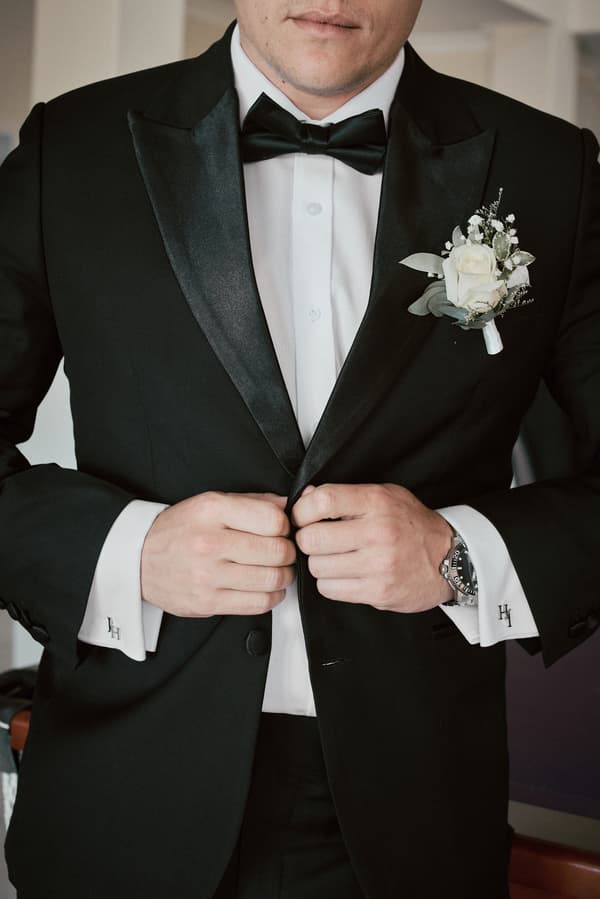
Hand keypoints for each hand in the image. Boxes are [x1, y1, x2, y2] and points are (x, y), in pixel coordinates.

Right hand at [141, 492, 295, 616]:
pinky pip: (258, 603)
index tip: (280, 530)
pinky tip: (266, 587)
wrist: (138, 558)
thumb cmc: (179, 529)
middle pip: (277, 551)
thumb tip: (288, 506)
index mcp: (213, 511)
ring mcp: (208, 575)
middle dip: (288, 552)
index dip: (285, 526)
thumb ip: (252, 502)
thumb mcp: (210, 503)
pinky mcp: (208, 602)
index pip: (273, 520)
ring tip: (277, 569)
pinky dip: (272, 596)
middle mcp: (210, 542)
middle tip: (283, 551)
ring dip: (283, 575)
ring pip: (272, 579)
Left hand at [292, 483, 452, 612]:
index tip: (303, 517)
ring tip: (336, 558)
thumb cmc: (413, 525)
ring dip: (320, 564)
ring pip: (317, 567)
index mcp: (377, 502)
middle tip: (318, 541)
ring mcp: (379, 565)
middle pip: (311, 539)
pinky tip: (345, 574)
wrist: (451, 559)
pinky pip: (330, 589)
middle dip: (308, 541)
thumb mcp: (385, 496)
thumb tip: (306, 497)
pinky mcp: (378, 591)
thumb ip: (346, 495)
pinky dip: (331, 583)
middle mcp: (378, 532)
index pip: (322, 501)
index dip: (302, 511)